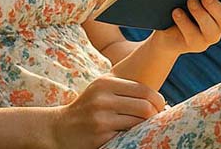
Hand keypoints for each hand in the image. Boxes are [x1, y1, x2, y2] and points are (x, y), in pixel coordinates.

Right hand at [48, 74, 167, 148]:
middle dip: (156, 115)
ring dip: (146, 127)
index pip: (143, 90)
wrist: (59, 128)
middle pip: (145, 107)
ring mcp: (100, 118)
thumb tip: (159, 98)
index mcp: (105, 83)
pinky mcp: (100, 136)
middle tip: (158, 120)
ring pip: (138, 123)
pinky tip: (131, 136)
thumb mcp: (101, 90)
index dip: (158, 100)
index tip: (161, 107)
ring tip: (146, 127)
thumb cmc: (88, 108)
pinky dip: (133, 136)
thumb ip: (125, 88)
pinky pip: (127, 136)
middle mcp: (102, 98)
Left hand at [152, 0, 220, 54]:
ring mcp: (204, 41)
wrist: (165, 36)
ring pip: (210, 30)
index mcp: (219, 18)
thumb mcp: (195, 3)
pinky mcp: (191, 46)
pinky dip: (184, 22)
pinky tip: (177, 12)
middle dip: (215, 7)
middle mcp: (215, 31)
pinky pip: (191, 35)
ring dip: (200, 14)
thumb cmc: (183, 13)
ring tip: (190, 1)